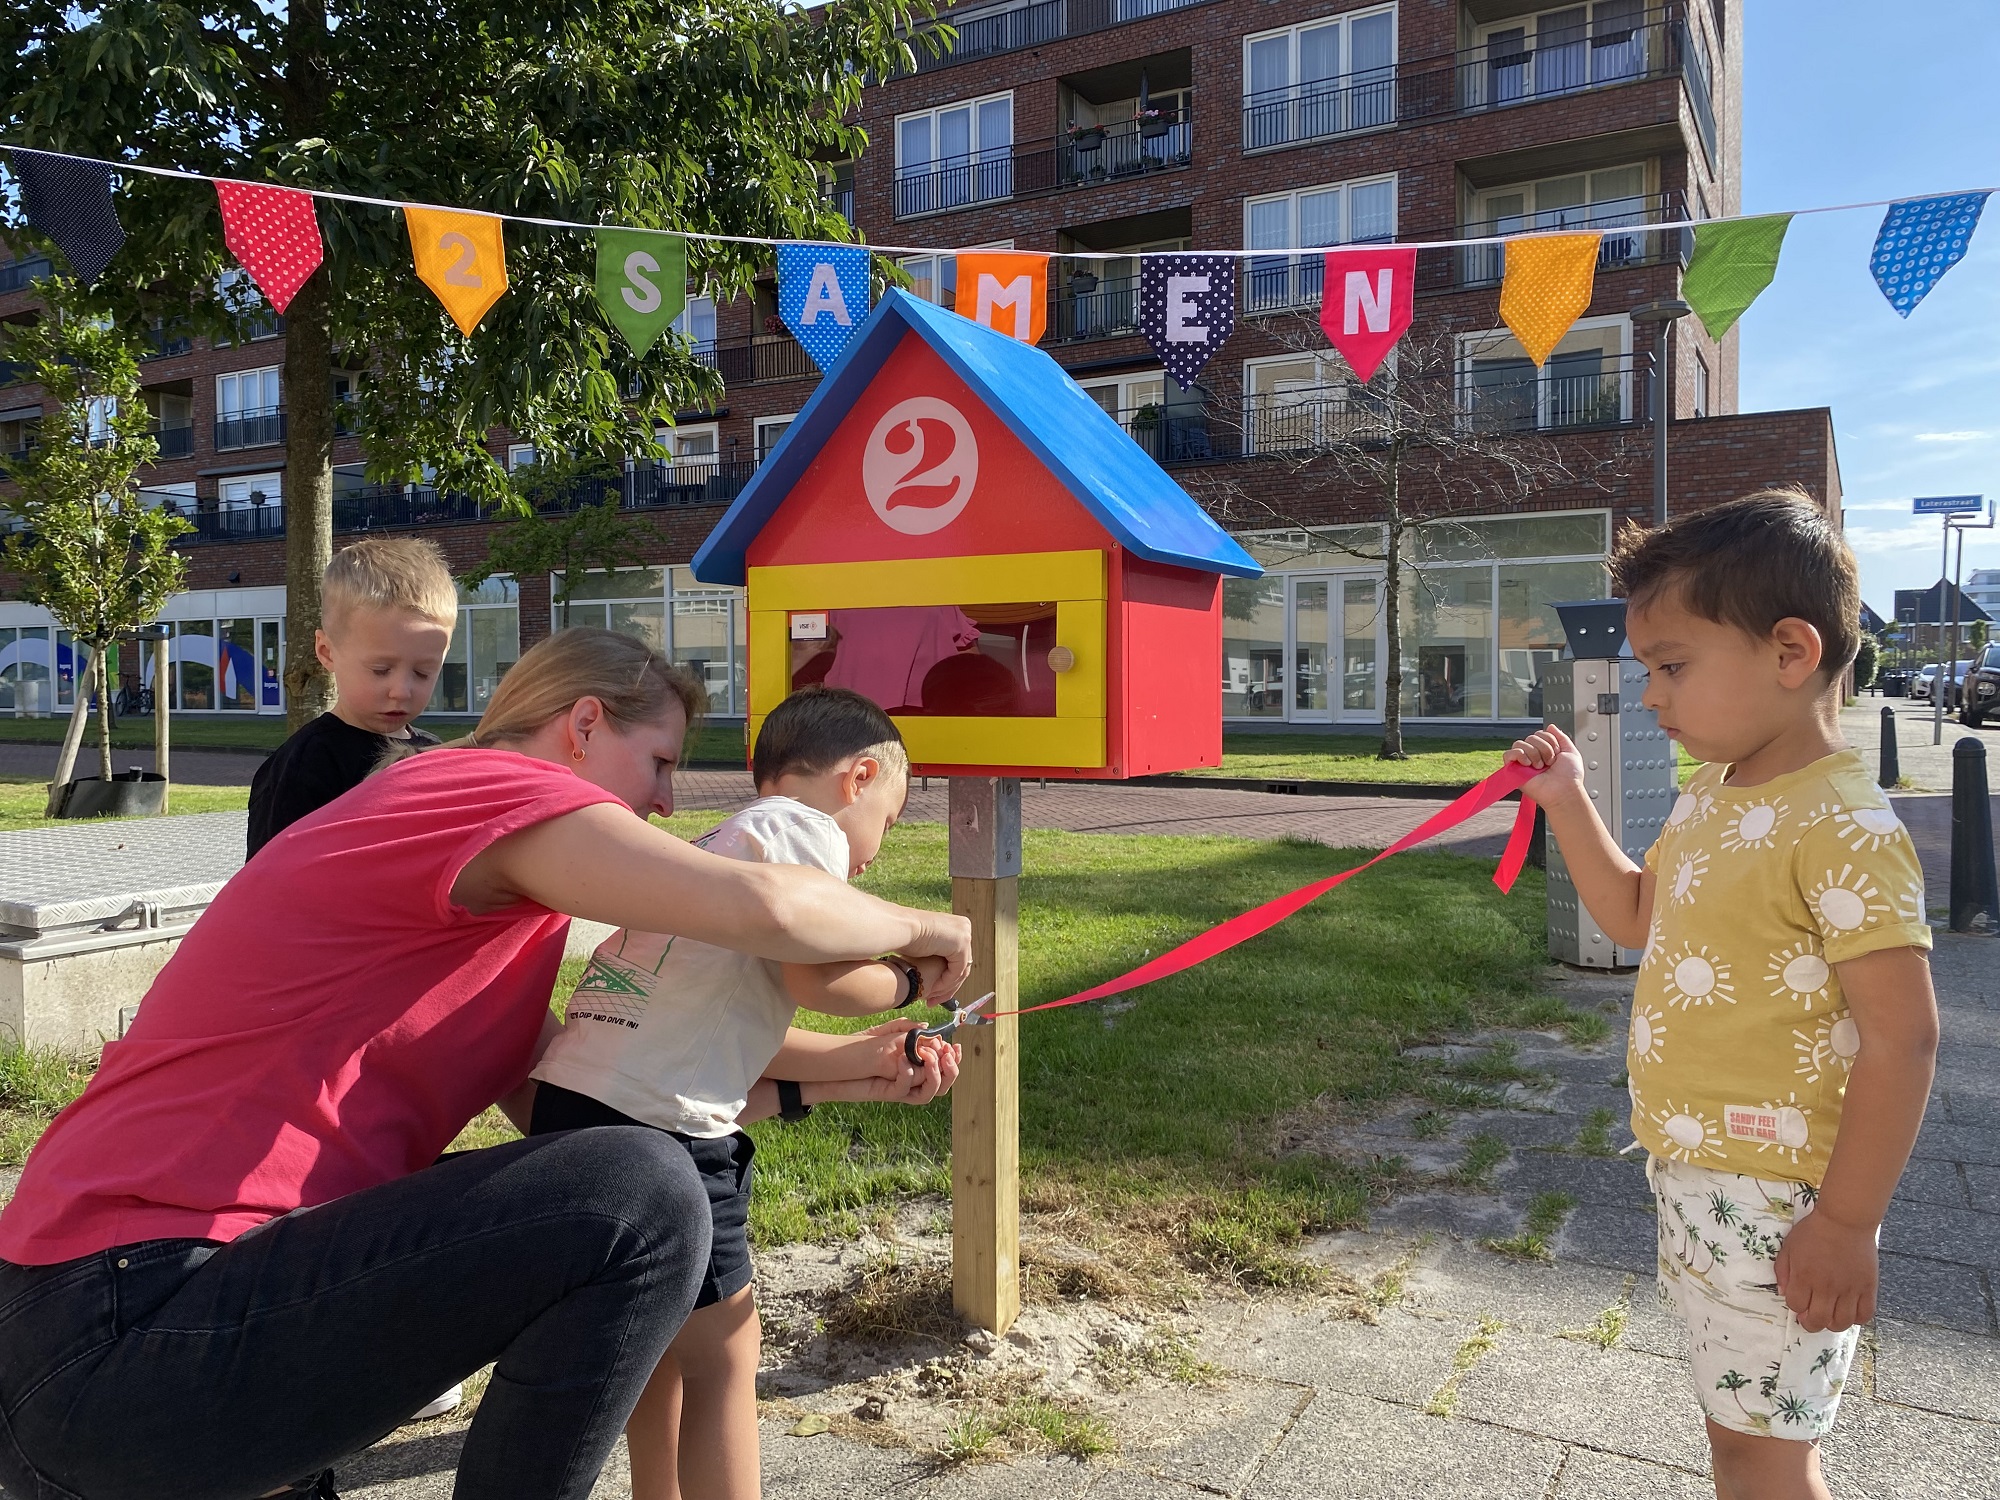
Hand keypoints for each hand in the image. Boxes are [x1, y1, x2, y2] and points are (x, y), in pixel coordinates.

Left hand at [850, 1019, 960, 1103]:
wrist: (836, 1064)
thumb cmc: (859, 1049)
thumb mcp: (883, 1032)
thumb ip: (903, 1028)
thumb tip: (925, 1026)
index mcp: (916, 1067)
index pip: (944, 1068)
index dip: (954, 1059)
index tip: (955, 1045)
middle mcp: (912, 1081)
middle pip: (943, 1084)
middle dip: (951, 1070)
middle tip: (947, 1053)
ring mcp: (901, 1089)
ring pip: (930, 1093)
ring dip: (935, 1076)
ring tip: (929, 1056)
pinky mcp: (887, 1093)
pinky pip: (905, 1091)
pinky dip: (908, 1076)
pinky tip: (903, 1059)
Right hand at [905, 912, 973, 1000]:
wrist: (899, 928)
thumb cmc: (904, 937)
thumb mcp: (926, 947)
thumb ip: (936, 955)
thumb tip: (940, 971)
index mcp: (956, 925)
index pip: (957, 957)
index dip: (947, 977)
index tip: (933, 992)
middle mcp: (964, 927)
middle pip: (961, 965)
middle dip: (948, 986)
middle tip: (934, 1000)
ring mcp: (964, 935)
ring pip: (961, 971)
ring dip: (946, 988)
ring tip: (931, 999)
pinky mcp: (961, 944)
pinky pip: (957, 971)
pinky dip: (946, 983)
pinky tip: (932, 990)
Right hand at [1506, 726, 1587, 809]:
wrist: (1564, 791)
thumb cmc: (1569, 777)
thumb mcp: (1570, 751)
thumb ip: (1561, 737)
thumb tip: (1550, 726)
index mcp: (1545, 751)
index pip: (1540, 733)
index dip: (1550, 741)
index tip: (1557, 753)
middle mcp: (1533, 755)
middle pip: (1531, 737)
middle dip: (1544, 748)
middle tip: (1549, 762)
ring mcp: (1523, 763)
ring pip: (1520, 743)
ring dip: (1534, 753)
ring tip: (1540, 766)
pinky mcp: (1514, 770)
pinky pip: (1508, 754)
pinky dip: (1518, 755)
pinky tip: (1528, 763)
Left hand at [1775, 1207, 1878, 1331]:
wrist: (1845, 1220)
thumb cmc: (1814, 1231)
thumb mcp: (1789, 1246)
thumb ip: (1783, 1271)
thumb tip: (1784, 1293)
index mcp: (1804, 1277)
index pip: (1796, 1305)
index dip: (1796, 1306)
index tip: (1799, 1301)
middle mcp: (1826, 1287)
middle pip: (1817, 1320)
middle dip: (1811, 1323)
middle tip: (1811, 1317)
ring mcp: (1848, 1290)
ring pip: (1842, 1322)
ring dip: (1833, 1324)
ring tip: (1831, 1315)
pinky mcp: (1867, 1288)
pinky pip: (1865, 1314)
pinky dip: (1857, 1318)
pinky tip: (1850, 1310)